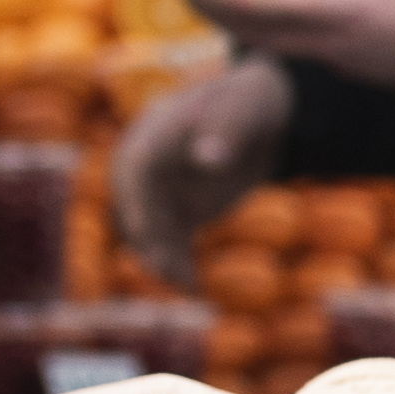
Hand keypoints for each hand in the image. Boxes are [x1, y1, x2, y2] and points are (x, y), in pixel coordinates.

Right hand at [112, 56, 291, 280]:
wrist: (257, 116)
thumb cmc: (247, 104)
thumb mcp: (242, 109)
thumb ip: (226, 131)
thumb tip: (209, 158)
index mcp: (152, 135)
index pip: (138, 169)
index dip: (141, 200)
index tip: (147, 230)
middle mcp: (146, 166)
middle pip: (137, 206)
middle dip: (150, 239)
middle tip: (169, 270)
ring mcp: (160, 191)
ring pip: (151, 232)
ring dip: (164, 260)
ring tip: (188, 287)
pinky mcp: (178, 212)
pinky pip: (170, 242)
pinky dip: (179, 264)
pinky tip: (195, 289)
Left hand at [167, 0, 394, 85]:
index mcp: (334, 6)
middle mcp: (325, 40)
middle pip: (243, 27)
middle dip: (203, 2)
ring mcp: (337, 57)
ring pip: (264, 43)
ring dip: (230, 18)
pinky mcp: (353, 65)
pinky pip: (293, 49)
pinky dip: (265, 28)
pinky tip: (268, 6)